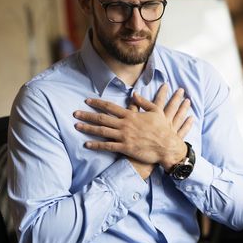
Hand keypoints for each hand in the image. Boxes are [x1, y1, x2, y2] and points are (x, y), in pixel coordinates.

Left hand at [74, 84, 193, 174]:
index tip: (87, 101)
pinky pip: (108, 146)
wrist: (167, 146)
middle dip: (87, 115)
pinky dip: (96, 145)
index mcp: (131, 115)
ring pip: (102, 131)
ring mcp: (124, 136)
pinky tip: (87, 144)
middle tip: (75, 113)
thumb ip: (144, 102)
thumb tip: (134, 94)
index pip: (110, 107)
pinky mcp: (125, 148)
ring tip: (76, 126)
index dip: (97, 103)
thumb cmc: (163, 128)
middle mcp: (125, 125)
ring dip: (88, 128)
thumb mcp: (156, 111)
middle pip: (102, 118)